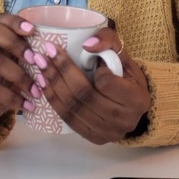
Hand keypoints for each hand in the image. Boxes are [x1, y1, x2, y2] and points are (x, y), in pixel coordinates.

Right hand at [0, 14, 36, 132]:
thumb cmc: (0, 87)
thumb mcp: (14, 71)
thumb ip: (28, 61)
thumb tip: (58, 55)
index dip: (13, 21)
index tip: (33, 30)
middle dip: (15, 42)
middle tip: (34, 59)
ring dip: (19, 74)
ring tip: (36, 90)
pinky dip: (12, 98)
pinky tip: (28, 106)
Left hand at [35, 28, 149, 143]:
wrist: (128, 102)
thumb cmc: (123, 74)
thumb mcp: (121, 53)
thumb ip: (107, 39)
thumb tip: (86, 44)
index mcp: (137, 99)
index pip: (105, 82)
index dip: (90, 68)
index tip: (78, 52)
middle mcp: (126, 120)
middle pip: (84, 95)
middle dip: (60, 72)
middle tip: (44, 54)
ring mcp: (109, 133)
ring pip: (73, 108)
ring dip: (53, 85)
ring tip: (40, 67)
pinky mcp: (95, 138)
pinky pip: (68, 119)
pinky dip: (53, 100)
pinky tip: (43, 85)